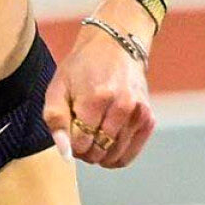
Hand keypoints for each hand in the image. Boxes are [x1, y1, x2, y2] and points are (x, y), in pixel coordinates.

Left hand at [45, 26, 154, 169]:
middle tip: (80, 132)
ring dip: (99, 154)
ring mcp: (139, 114)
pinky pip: (129, 155)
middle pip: (98, 152)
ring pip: (113, 157)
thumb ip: (56, 121)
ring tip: (92, 135)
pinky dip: (115, 156)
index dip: (70, 143)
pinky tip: (106, 143)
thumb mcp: (58, 88)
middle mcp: (122, 106)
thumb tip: (66, 154)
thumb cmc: (81, 68)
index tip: (70, 129)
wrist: (115, 47)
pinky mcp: (149, 119)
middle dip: (84, 150)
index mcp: (96, 97)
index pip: (81, 144)